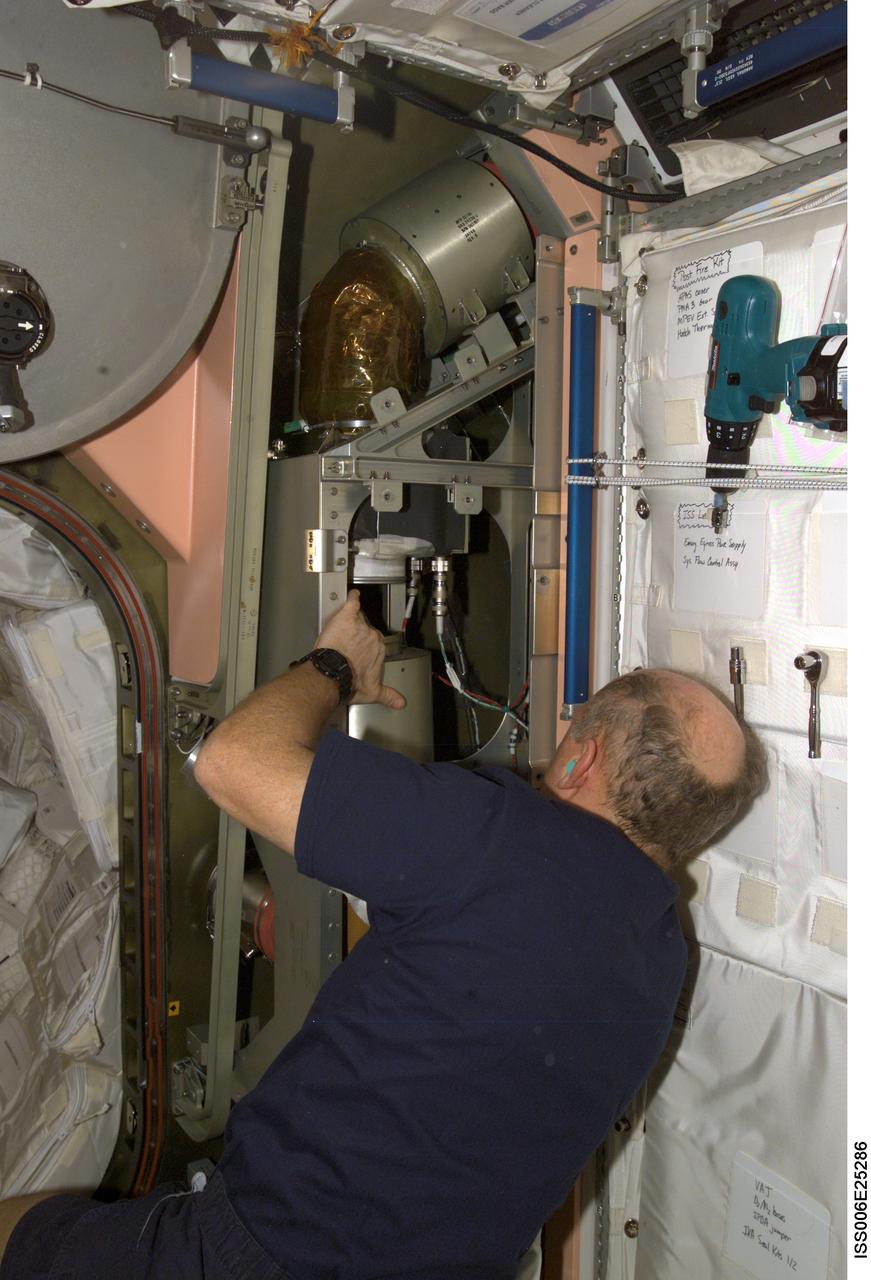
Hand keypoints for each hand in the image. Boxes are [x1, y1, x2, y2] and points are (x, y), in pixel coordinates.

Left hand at [315, 591, 405, 709]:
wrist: (334, 674)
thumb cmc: (351, 683)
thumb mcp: (372, 693)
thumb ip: (388, 696)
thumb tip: (400, 702)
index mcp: (379, 650)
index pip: (375, 644)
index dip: (365, 648)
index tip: (359, 653)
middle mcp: (372, 636)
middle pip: (366, 631)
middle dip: (357, 638)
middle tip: (346, 646)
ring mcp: (360, 626)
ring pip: (357, 620)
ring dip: (350, 625)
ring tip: (340, 633)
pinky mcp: (346, 617)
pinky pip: (352, 603)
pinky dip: (352, 598)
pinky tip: (352, 595)